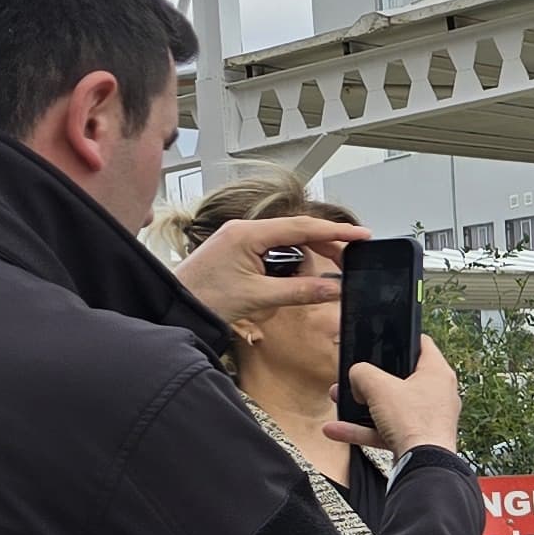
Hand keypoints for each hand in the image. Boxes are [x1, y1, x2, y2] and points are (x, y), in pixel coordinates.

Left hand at [175, 215, 350, 331]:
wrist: (172, 307)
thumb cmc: (203, 298)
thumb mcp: (258, 297)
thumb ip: (300, 292)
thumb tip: (333, 289)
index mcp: (248, 233)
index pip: (302, 227)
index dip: (336, 231)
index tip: (361, 235)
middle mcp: (243, 230)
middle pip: (296, 229)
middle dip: (326, 240)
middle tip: (351, 256)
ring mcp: (238, 238)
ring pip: (285, 237)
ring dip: (310, 248)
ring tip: (332, 263)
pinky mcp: (236, 250)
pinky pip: (272, 246)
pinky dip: (292, 256)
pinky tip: (302, 269)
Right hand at [324, 333, 461, 455]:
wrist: (423, 465)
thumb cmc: (413, 423)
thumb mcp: (378, 387)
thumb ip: (362, 373)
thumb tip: (356, 376)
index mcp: (437, 373)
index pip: (421, 344)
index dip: (401, 339)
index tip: (386, 340)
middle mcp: (437, 394)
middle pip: (400, 378)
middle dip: (371, 380)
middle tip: (354, 379)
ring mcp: (427, 418)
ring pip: (390, 406)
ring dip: (362, 405)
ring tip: (340, 400)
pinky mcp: (417, 439)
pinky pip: (386, 430)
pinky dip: (363, 430)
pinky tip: (337, 430)